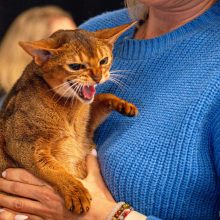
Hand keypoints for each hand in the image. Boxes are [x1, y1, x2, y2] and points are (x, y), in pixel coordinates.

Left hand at [0, 150, 115, 219]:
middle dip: (6, 185)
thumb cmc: (95, 198)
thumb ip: (91, 163)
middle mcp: (47, 197)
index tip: (6, 171)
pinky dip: (15, 218)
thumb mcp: (94, 178)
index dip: (16, 174)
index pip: (31, 177)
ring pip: (19, 205)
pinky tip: (5, 215)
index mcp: (55, 185)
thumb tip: (93, 151)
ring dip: (6, 200)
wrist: (98, 217)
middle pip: (21, 190)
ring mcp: (45, 211)